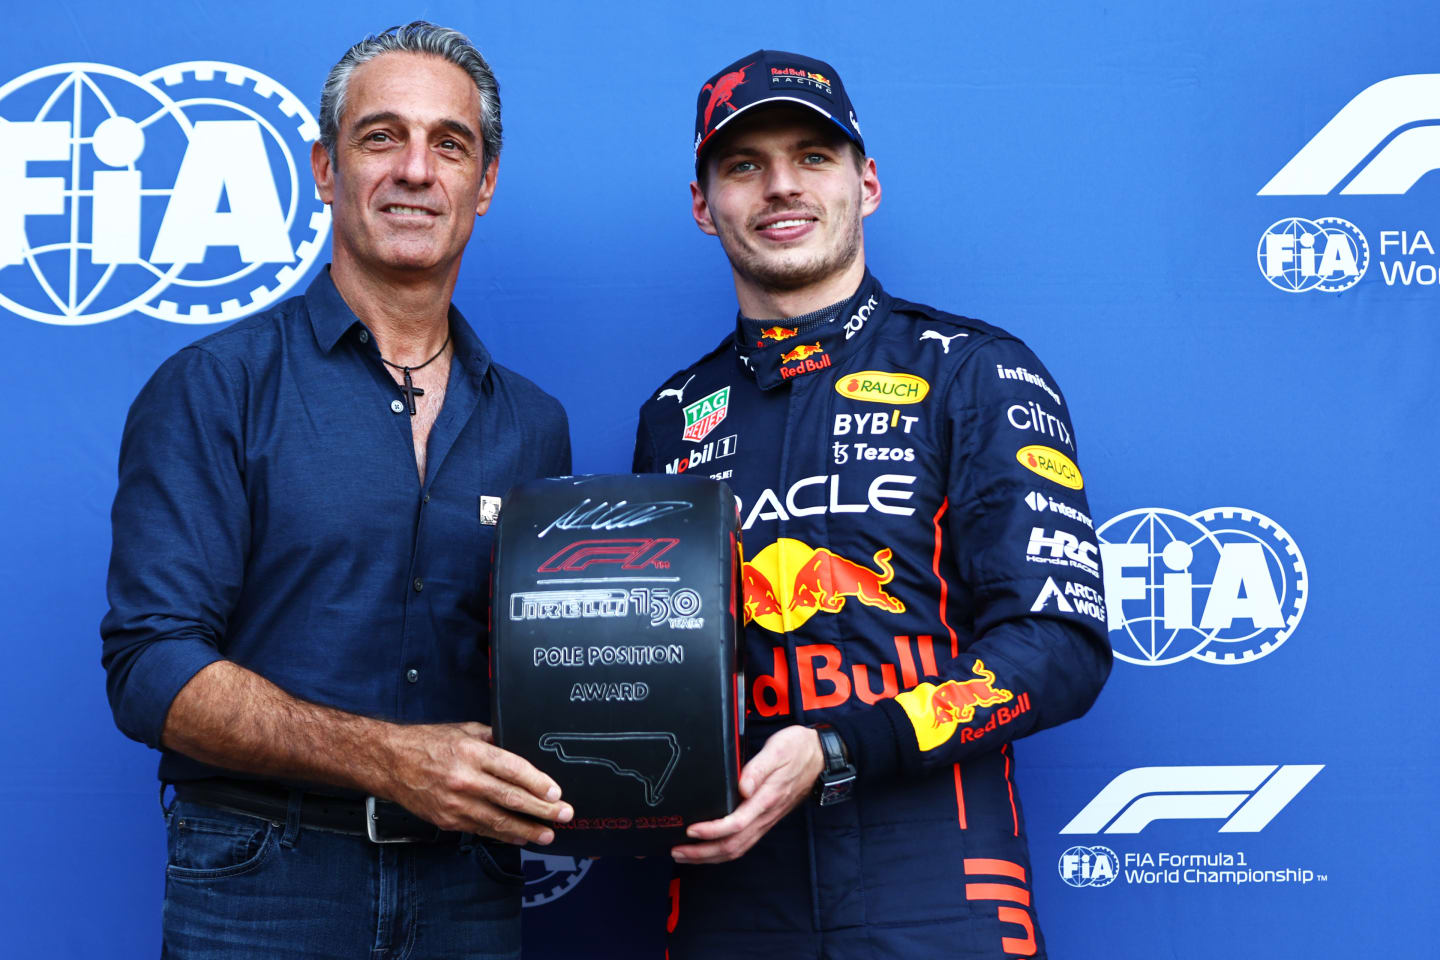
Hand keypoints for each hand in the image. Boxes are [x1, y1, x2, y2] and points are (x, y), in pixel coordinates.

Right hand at [380, 721, 572, 844]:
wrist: (390, 762)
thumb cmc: (427, 743)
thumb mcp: (464, 730)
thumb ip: (493, 738)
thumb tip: (521, 746)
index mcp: (472, 752)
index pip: (513, 769)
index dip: (538, 783)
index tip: (556, 793)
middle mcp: (465, 779)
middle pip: (511, 798)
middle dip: (542, 810)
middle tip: (563, 815)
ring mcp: (455, 803)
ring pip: (498, 820)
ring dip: (527, 829)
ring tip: (547, 834)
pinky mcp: (448, 820)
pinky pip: (482, 829)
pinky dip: (503, 835)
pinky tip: (520, 837)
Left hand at [670, 725, 822, 863]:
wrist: (820, 757)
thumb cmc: (797, 750)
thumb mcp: (778, 750)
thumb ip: (758, 768)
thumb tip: (742, 787)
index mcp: (766, 798)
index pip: (736, 823)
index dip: (712, 831)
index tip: (691, 831)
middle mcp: (765, 815)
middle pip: (733, 844)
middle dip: (703, 852)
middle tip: (677, 851)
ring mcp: (766, 820)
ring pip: (737, 848)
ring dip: (710, 856)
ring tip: (686, 855)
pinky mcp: (765, 820)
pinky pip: (744, 843)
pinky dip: (723, 851)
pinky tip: (710, 849)